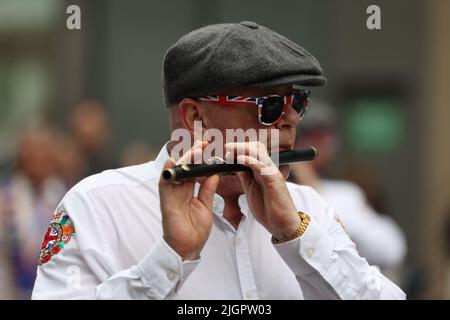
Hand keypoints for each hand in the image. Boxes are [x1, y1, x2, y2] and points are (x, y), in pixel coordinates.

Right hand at [159, 141, 219, 259]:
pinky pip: (164, 184)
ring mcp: (172, 194)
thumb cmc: (195, 229)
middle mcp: (180, 189)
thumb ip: (208, 189)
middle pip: (185, 167)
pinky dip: (167, 173)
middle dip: (193, 154)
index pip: (194, 169)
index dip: (200, 157)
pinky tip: (172, 162)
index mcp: (189, 190)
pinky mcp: (167, 201)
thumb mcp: (206, 206)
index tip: (209, 147)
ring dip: (185, 160)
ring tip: (196, 150)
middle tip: (204, 143)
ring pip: (176, 171)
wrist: (188, 248)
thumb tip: (214, 173)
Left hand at [225, 141, 300, 239]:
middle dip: (240, 145)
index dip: (239, 148)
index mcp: (262, 170)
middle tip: (227, 147)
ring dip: (243, 149)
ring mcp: (272, 173)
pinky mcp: (275, 180)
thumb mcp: (251, 189)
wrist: (283, 225)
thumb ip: (245, 176)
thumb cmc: (268, 209)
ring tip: (231, 150)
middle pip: (257, 147)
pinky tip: (240, 159)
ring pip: (260, 152)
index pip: (253, 151)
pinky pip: (262, 166)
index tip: (226, 149)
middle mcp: (268, 169)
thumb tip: (235, 165)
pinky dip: (251, 160)